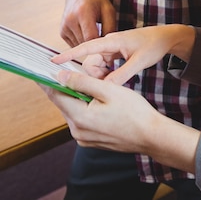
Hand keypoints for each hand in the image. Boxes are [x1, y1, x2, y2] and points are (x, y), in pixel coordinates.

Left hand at [43, 71, 199, 171]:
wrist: (150, 136)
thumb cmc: (134, 112)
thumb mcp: (109, 90)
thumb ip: (83, 82)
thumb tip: (61, 75)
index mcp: (79, 118)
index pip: (55, 95)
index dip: (47, 80)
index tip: (40, 68)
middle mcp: (77, 131)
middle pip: (65, 102)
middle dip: (67, 85)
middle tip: (72, 69)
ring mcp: (84, 137)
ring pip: (74, 109)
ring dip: (79, 95)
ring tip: (92, 82)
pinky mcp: (91, 140)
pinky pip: (82, 118)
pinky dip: (86, 106)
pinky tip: (99, 98)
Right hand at [53, 24, 195, 84]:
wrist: (166, 37)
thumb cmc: (153, 45)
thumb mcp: (139, 62)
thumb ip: (122, 74)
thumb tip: (105, 87)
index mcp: (112, 41)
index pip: (86, 46)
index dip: (69, 54)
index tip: (54, 60)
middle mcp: (109, 43)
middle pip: (91, 62)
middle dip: (95, 75)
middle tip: (111, 83)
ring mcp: (112, 48)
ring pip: (97, 66)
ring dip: (103, 76)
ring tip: (119, 79)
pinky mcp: (116, 53)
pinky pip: (104, 66)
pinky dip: (107, 74)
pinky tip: (117, 78)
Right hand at [60, 0, 116, 46]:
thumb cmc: (96, 0)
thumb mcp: (108, 10)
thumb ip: (110, 28)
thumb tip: (109, 47)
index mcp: (83, 13)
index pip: (91, 38)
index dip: (100, 46)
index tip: (108, 48)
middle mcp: (70, 20)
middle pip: (85, 44)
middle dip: (95, 46)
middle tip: (104, 42)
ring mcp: (64, 26)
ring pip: (79, 46)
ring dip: (88, 44)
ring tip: (95, 34)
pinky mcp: (62, 32)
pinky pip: (74, 45)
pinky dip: (82, 42)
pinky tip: (87, 33)